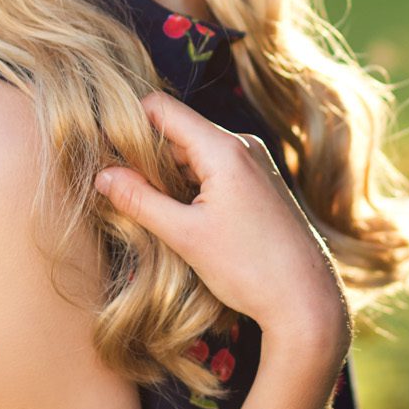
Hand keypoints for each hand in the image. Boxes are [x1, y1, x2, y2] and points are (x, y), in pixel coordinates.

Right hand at [94, 92, 349, 349]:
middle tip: (113, 187)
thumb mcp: (185, 236)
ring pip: (194, 153)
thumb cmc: (248, 269)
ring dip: (166, 174)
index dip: (127, 123)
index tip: (102, 151)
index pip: (161, 109)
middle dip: (144, 155)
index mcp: (224, 149)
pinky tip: (177, 216)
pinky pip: (214, 169)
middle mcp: (242, 145)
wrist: (306, 299)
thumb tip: (102, 175)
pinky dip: (190, 185)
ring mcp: (254, 163)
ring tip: (142, 207)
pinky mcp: (259, 183)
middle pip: (177, 131)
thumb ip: (139, 201)